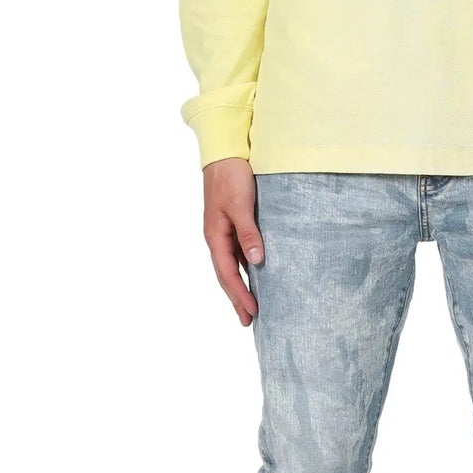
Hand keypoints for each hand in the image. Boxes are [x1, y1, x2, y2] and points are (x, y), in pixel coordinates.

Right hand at [202, 156, 262, 325]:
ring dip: (242, 285)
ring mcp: (224, 231)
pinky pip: (238, 252)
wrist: (225, 152)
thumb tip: (256, 261)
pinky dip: (246, 267)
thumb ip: (248, 232)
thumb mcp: (240, 205)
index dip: (239, 294)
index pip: (227, 273)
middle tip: (249, 320)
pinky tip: (257, 274)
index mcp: (214, 236)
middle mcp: (217, 237)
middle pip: (227, 275)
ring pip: (232, 265)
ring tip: (253, 304)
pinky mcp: (233, 223)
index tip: (252, 312)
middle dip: (237, 297)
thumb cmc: (231, 176)